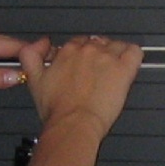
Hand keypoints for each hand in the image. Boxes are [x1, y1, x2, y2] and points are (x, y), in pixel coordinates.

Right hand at [19, 35, 142, 137]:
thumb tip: (40, 43)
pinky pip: (134, 52)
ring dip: (115, 55)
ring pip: (116, 45)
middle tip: (95, 73)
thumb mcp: (33, 79)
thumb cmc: (57, 109)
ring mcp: (106, 58)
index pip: (77, 43)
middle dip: (97, 55)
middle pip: (97, 42)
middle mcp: (87, 50)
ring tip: (111, 71)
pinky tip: (128, 65)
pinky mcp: (123, 70)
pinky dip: (133, 55)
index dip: (79, 55)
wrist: (73, 123)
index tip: (80, 65)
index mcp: (66, 51)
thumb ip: (30, 56)